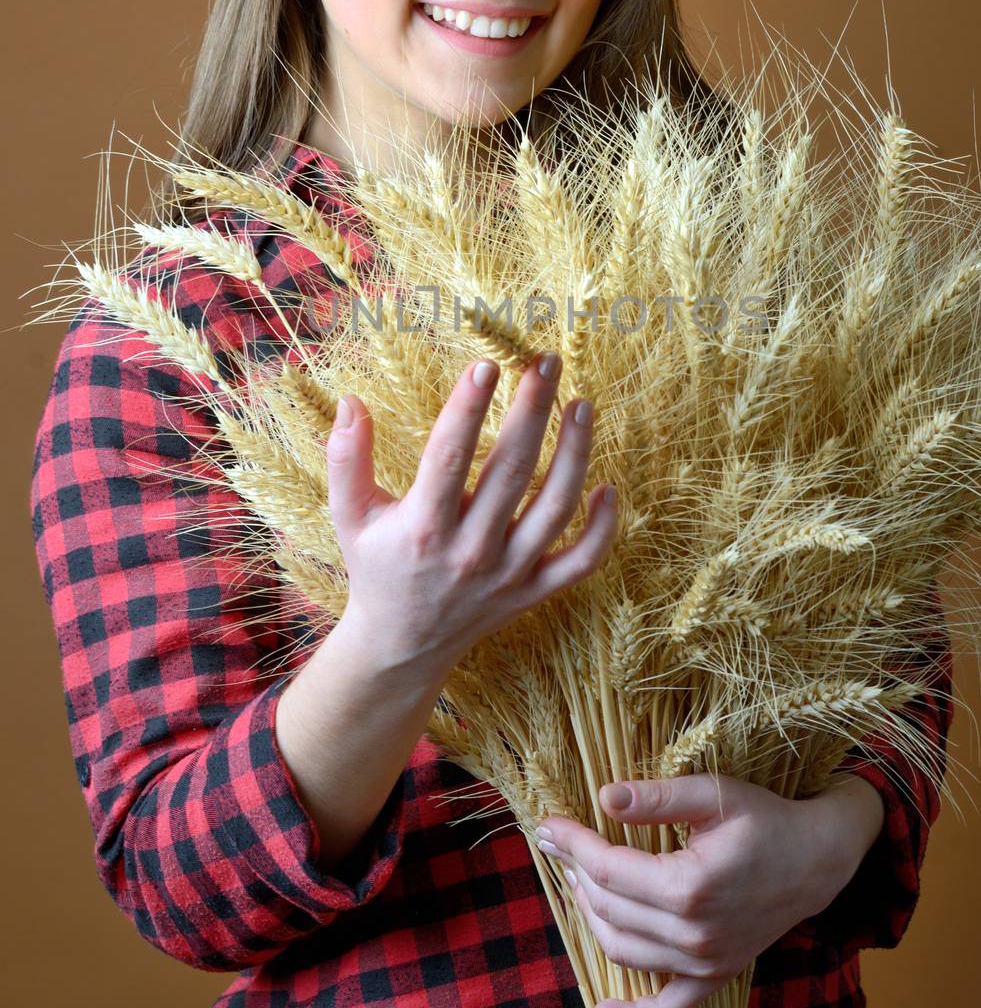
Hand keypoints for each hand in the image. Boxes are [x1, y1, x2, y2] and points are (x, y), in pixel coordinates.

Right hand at [326, 354, 618, 673]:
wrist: (402, 646)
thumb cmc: (377, 567)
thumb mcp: (349, 516)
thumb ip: (346, 459)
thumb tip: (351, 402)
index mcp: (422, 527)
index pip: (448, 457)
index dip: (467, 408)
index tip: (486, 364)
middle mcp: (470, 550)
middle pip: (512, 470)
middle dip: (533, 410)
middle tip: (547, 361)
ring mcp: (507, 573)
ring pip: (555, 508)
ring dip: (576, 453)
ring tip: (583, 404)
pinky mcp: (532, 591)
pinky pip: (581, 561)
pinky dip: (602, 528)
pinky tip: (608, 486)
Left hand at [534, 771, 885, 1007]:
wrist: (817, 860)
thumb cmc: (766, 820)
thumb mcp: (714, 795)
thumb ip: (658, 798)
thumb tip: (603, 797)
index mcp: (689, 886)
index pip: (608, 868)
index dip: (572, 844)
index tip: (548, 824)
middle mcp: (693, 934)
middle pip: (609, 906)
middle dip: (575, 872)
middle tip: (559, 843)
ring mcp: (704, 962)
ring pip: (624, 950)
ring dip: (591, 917)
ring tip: (578, 882)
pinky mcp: (715, 977)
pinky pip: (668, 1007)